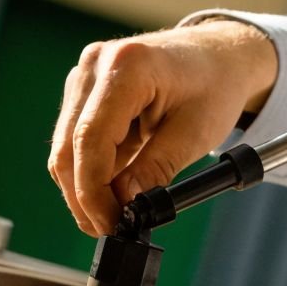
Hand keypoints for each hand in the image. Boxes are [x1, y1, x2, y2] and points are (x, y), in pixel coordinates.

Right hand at [47, 20, 277, 236]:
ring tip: (118, 212)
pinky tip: (117, 185)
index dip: (93, 191)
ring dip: (86, 186)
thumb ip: (157, 167)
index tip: (110, 223)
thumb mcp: (197, 132)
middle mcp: (96, 64)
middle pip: (69, 146)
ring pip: (67, 147)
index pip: (90, 140)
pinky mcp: (84, 90)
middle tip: (110, 228)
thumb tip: (124, 203)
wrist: (220, 57)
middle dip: (85, 197)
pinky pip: (76, 139)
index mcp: (128, 65)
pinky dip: (93, 169)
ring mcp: (86, 75)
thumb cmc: (216, 85)